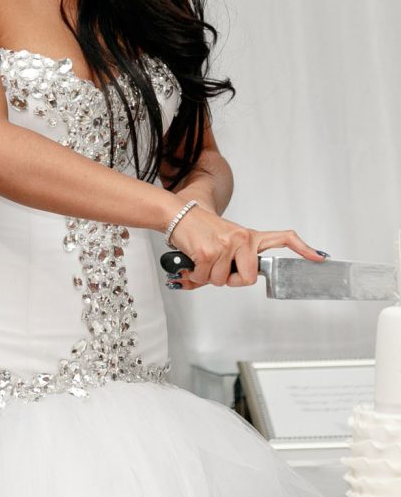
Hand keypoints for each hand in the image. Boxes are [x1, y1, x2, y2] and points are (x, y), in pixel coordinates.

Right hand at [166, 203, 324, 289]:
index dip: (303, 249)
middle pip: (248, 279)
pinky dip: (195, 275)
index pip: (283, 238)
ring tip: (201, 260)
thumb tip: (222, 282)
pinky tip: (193, 261)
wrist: (177, 214)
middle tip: (218, 269)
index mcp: (249, 236)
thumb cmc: (199, 231)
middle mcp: (242, 239)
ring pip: (221, 281)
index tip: (319, 258)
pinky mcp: (208, 252)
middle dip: (230, 280)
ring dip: (207, 276)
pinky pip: (205, 278)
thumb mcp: (221, 242)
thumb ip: (229, 263)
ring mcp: (226, 245)